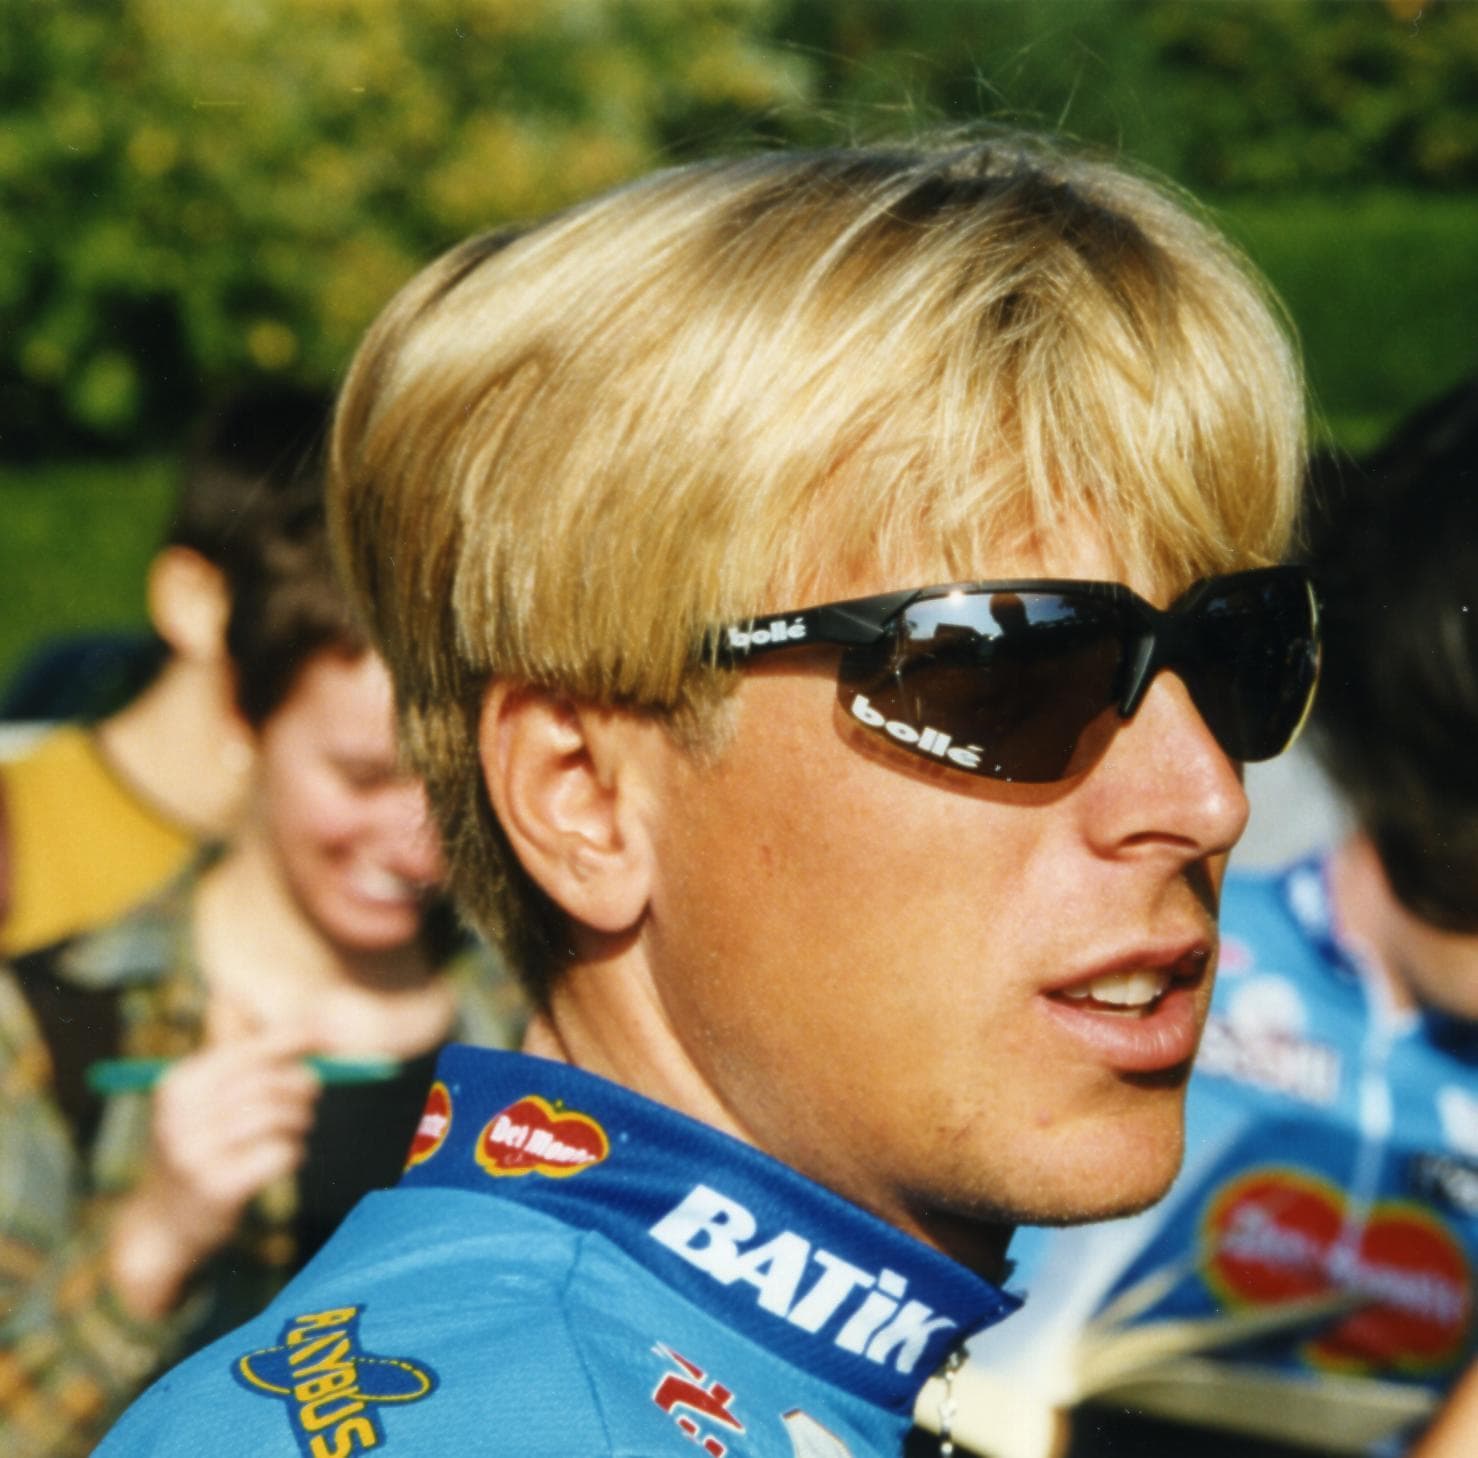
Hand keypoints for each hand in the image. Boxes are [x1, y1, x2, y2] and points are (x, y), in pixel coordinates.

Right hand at [106, 1003, 321, 1319]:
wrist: (162, 1225)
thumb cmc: (195, 1147)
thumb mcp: (198, 1098)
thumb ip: (226, 1052)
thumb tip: (237, 993)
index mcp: (179, 1085)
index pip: (247, 1052)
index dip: (290, 1040)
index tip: (320, 1033)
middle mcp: (182, 1116)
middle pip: (269, 1082)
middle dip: (301, 1085)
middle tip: (311, 1094)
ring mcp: (197, 1154)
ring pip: (280, 1117)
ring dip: (298, 1121)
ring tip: (293, 1129)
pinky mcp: (218, 1187)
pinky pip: (281, 1153)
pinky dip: (291, 1153)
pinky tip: (279, 1158)